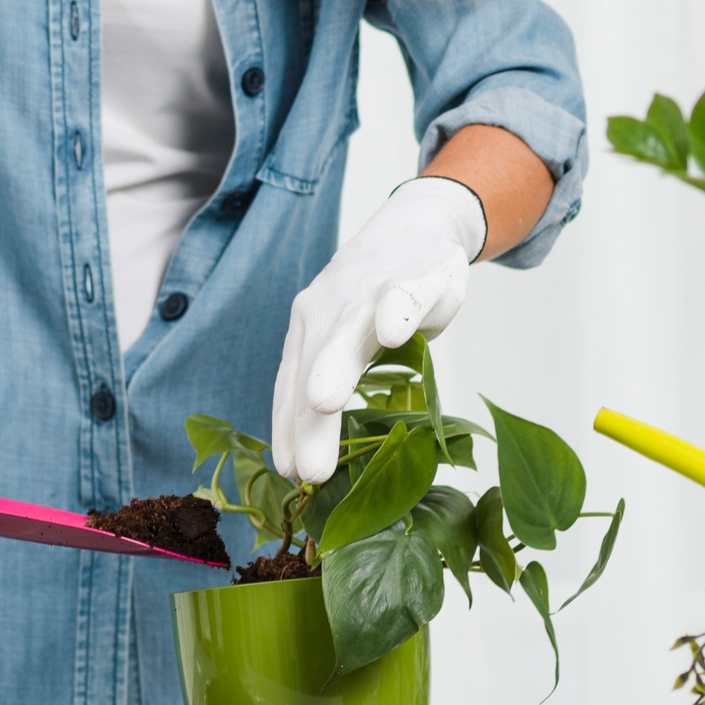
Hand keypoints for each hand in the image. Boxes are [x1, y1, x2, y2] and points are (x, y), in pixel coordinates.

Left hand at [272, 177, 486, 480]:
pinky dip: (398, 310)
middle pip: (314, 368)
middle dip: (307, 419)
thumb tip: (297, 467)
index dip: (290, 430)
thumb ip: (322, 390)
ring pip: (351, 331)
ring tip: (324, 400)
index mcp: (307, 332)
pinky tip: (394, 329)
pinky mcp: (415, 277)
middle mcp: (328, 310)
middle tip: (307, 468)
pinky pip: (404, 294)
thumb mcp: (341, 344)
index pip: (291, 387)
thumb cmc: (370, 301)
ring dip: (335, 364)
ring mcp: (370, 291)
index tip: (290, 475)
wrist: (412, 229)